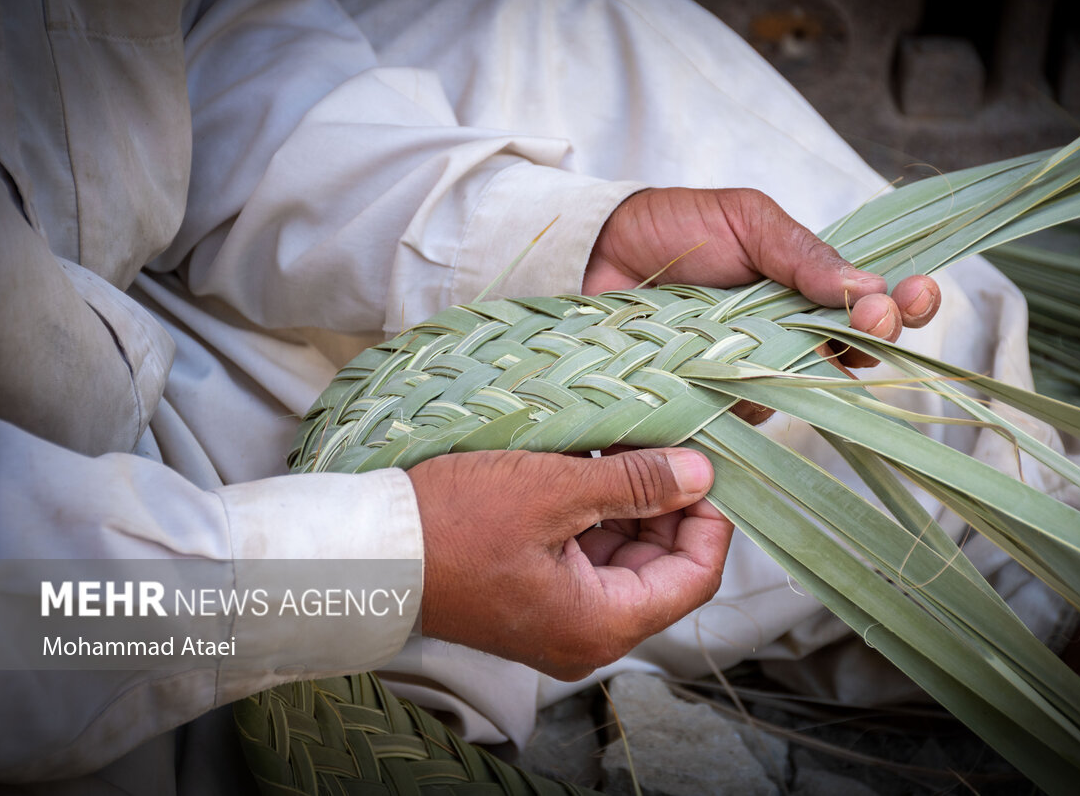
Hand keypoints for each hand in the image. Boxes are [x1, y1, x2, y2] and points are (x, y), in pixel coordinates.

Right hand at [409, 447, 727, 679]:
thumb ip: (637, 483)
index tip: (703, 466)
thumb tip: (702, 474)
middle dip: (667, 504)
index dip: (709, 518)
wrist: (370, 552)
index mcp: (602, 624)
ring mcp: (561, 618)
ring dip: (630, 502)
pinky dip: (596, 512)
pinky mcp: (537, 596)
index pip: (696, 576)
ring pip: (626, 557)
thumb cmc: (454, 525)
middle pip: (663, 566)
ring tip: (619, 445)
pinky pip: (588, 556)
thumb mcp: (555, 489)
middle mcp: (589, 634)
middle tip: (660, 444)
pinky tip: (589, 464)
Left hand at [584, 187, 940, 369]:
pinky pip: (738, 414)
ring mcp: (750, 376)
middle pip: (850, 358)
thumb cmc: (679, 227)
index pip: (875, 309)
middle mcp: (789, 341)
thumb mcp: (748, 221)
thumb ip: (801, 253)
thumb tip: (866, 285)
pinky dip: (736, 397)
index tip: (914, 297)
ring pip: (798, 390)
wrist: (599, 250)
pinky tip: (717, 373)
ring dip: (798, 366)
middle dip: (871, 338)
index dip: (904, 308)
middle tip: (873, 320)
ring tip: (768, 334)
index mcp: (810, 292)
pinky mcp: (708, 403)